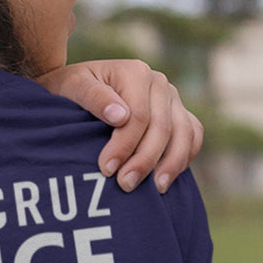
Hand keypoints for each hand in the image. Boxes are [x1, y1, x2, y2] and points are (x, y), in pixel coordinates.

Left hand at [36, 59, 203, 193]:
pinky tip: (168, 177)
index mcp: (135, 72)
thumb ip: (93, 97)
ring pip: (184, 133)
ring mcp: (171, 97)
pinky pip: (192, 135)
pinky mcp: (177, 112)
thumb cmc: (70, 88)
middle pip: (162, 127)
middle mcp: (158, 82)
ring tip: (155, 189)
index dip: (124, 145)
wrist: (75, 86)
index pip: (138, 116)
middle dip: (145, 160)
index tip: (107, 169)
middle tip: (126, 185)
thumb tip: (120, 116)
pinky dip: (185, 156)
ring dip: (172, 164)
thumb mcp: (72, 87)